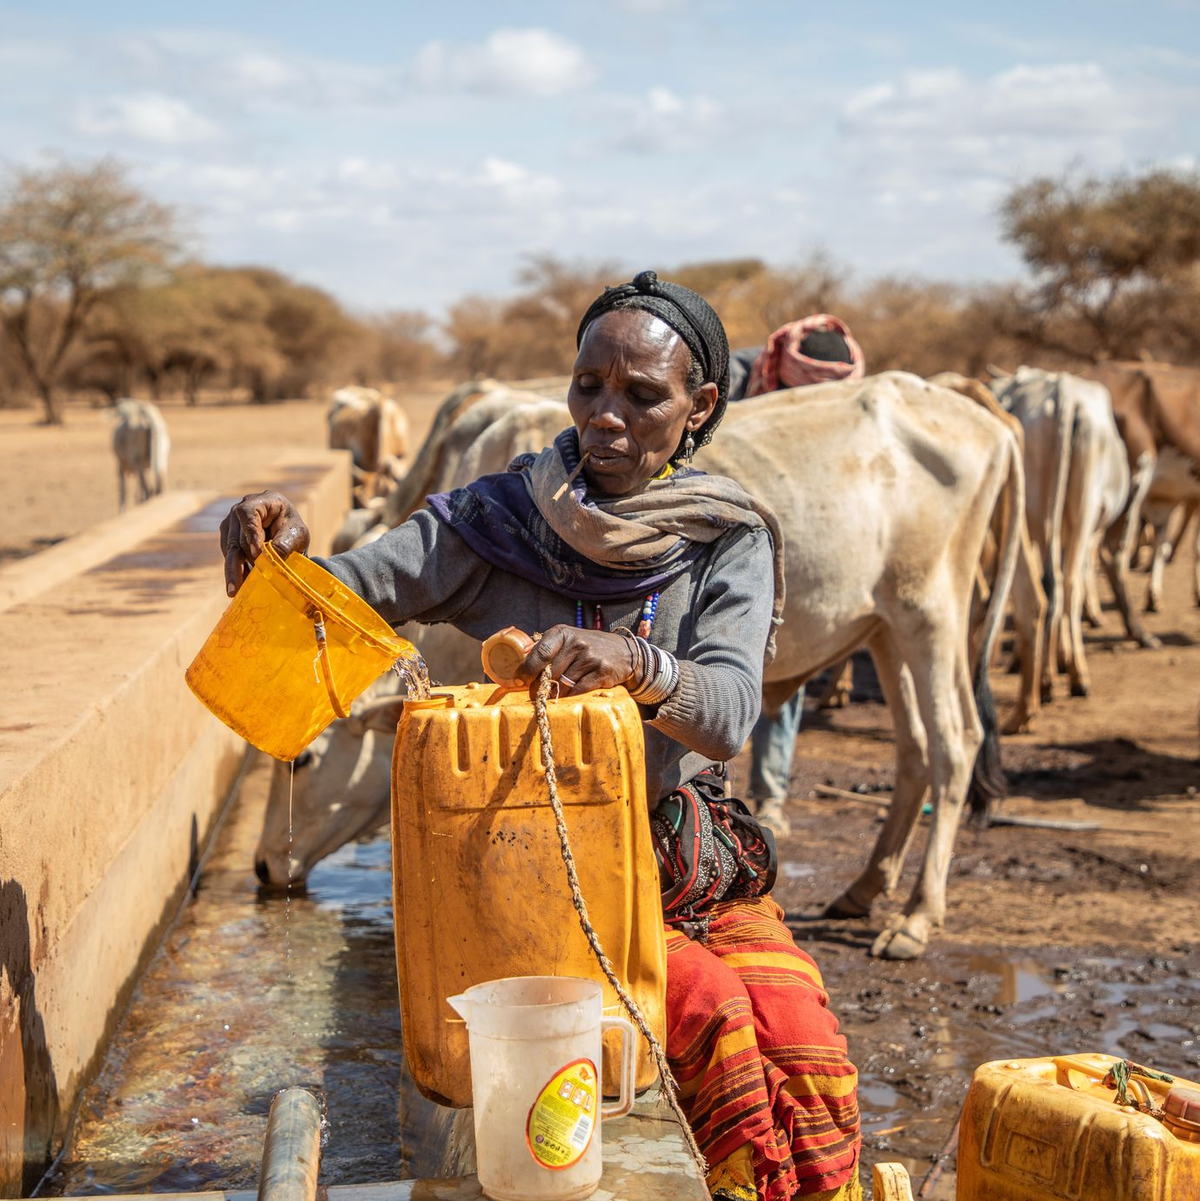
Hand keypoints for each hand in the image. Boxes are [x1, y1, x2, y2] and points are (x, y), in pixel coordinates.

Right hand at [219, 490, 310, 595]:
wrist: (287, 536)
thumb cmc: (293, 531)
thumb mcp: (298, 534)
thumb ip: (287, 541)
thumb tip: (273, 553)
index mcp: (263, 500)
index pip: (249, 514)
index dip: (251, 533)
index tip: (256, 554)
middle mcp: (242, 509)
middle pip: (236, 535)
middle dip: (240, 560)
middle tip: (240, 583)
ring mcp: (232, 523)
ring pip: (229, 547)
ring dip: (234, 569)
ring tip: (235, 590)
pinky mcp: (228, 537)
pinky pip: (229, 555)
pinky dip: (235, 570)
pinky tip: (239, 585)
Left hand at [515, 625, 637, 696]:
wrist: (624, 652)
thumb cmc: (588, 648)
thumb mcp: (567, 641)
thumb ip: (546, 650)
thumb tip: (519, 669)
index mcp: (563, 633)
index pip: (540, 653)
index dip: (527, 669)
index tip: (519, 680)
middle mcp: (577, 643)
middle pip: (550, 673)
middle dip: (539, 686)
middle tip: (535, 693)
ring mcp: (591, 657)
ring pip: (562, 684)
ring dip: (555, 693)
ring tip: (553, 694)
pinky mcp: (602, 672)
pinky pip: (577, 690)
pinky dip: (570, 695)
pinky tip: (569, 693)